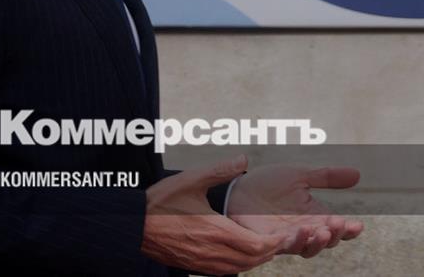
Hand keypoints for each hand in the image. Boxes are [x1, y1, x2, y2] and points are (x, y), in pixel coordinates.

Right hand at [140, 154, 306, 273]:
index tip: (290, 232)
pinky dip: (242, 263)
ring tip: (270, 243)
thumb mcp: (190, 180)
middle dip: (273, 249)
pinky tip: (244, 251)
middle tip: (286, 237)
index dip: (278, 241)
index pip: (259, 245)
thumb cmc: (160, 202)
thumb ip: (219, 170)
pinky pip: (228, 271)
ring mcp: (205, 263)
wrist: (133, 227)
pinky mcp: (196, 267)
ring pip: (242, 267)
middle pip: (255, 259)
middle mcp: (214, 252)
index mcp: (217, 231)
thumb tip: (244, 158)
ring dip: (259, 257)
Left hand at [227, 164, 363, 257]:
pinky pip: (282, 246)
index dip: (348, 230)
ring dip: (316, 242)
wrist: (237, 188)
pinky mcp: (267, 240)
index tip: (358, 225)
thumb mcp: (301, 175)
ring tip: (322, 230)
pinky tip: (300, 231)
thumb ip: (327, 176)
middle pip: (326, 241)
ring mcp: (286, 237)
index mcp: (314, 215)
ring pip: (306, 248)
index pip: (337, 227)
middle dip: (335, 235)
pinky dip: (293, 241)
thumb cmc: (268, 183)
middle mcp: (304, 229)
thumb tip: (358, 174)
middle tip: (339, 224)